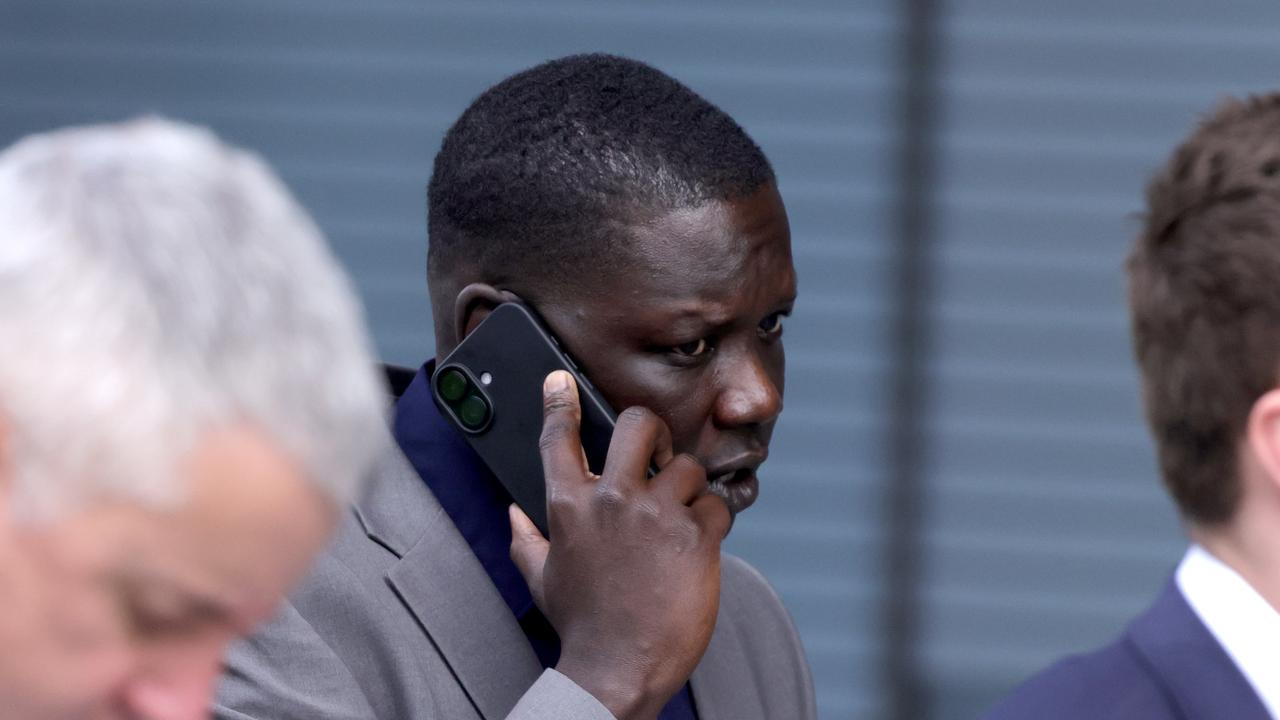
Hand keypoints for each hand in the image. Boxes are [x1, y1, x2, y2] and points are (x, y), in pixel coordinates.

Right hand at [509, 370, 730, 719]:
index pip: (559, 440)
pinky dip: (714, 523)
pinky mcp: (695, 537)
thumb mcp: (542, 579)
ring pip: (687, 467)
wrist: (618, 671)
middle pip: (639, 424)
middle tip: (659, 454)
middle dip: (653, 432)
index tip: (560, 382)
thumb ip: (526, 539)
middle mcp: (611, 501)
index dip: (559, 404)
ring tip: (680, 521)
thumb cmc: (582, 626)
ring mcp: (655, 516)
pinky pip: (717, 505)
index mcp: (568, 507)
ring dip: (688, 491)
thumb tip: (512, 513)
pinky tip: (699, 547)